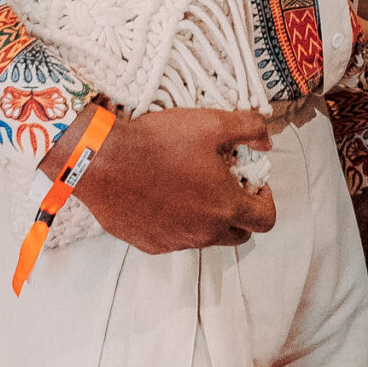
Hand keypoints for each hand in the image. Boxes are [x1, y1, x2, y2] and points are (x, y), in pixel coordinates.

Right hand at [79, 109, 275, 253]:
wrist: (101, 160)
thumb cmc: (157, 142)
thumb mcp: (212, 123)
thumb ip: (250, 129)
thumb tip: (266, 141)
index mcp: (225, 206)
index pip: (264, 220)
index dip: (265, 200)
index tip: (252, 183)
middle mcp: (204, 232)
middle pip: (239, 234)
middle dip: (239, 212)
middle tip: (224, 185)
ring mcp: (176, 242)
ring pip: (205, 237)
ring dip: (207, 217)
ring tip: (191, 186)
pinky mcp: (150, 243)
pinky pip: (174, 238)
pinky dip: (177, 221)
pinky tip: (163, 195)